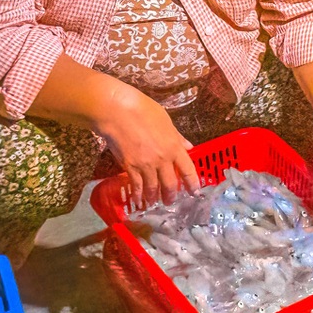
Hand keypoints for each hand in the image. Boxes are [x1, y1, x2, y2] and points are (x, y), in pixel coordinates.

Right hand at [94, 85, 199, 207]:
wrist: (118, 112)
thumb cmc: (143, 110)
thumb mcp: (166, 121)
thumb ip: (177, 137)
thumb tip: (188, 147)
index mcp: (174, 147)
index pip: (188, 170)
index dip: (192, 183)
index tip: (194, 192)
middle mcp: (163, 159)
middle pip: (170, 184)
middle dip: (171, 196)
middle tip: (170, 201)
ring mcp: (146, 165)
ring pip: (153, 188)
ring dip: (154, 197)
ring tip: (154, 202)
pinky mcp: (130, 167)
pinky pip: (137, 185)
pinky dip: (138, 195)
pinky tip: (138, 200)